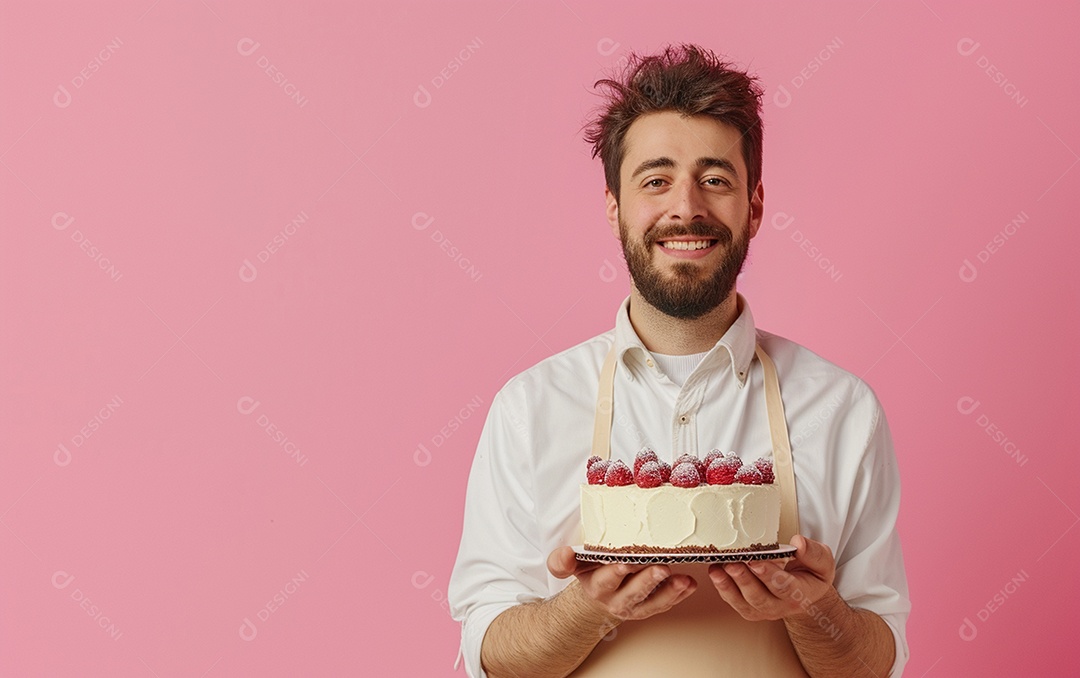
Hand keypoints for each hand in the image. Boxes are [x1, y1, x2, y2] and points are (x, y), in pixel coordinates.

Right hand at [547, 546, 696, 622]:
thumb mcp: (573, 566)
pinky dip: (680, 595)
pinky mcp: (649, 608)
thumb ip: (562, 561)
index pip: (606, 579)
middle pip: (633, 591)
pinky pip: (666, 604)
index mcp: (597, 586)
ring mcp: (635, 606)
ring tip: (683, 579)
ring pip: (653, 602)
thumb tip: (564, 554)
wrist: (597, 599)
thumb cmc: (591, 574)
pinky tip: (690, 584)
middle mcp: (616, 599)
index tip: (625, 563)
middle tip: (662, 567)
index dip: (616, 572)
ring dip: (670, 591)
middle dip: (648, 580)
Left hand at [707, 535, 836, 621]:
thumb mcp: (822, 562)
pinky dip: (722, 588)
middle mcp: (781, 606)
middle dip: (743, 580)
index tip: (755, 561)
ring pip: (744, 602)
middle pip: (759, 597)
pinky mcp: (749, 608)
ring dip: (728, 586)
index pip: (783, 587)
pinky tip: (715, 573)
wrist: (805, 592)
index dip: (768, 575)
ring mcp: (763, 609)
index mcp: (800, 594)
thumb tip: (798, 543)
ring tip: (717, 569)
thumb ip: (813, 553)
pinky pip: (734, 602)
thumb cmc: (811, 573)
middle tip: (731, 564)